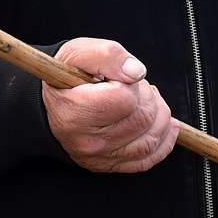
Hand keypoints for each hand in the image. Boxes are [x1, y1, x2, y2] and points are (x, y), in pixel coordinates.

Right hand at [45, 38, 177, 173]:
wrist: (51, 105)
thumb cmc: (66, 77)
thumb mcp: (78, 53)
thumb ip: (108, 55)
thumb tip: (136, 72)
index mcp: (76, 112)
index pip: (125, 98)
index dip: (130, 83)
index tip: (119, 78)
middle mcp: (89, 141)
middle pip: (143, 119)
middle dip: (148, 97)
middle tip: (136, 86)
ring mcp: (101, 157)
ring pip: (151, 139)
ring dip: (159, 115)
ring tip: (148, 101)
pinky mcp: (110, 165)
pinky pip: (148, 159)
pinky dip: (163, 141)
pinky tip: (166, 125)